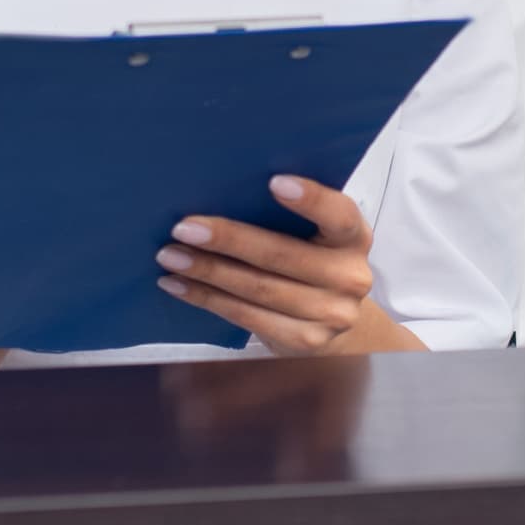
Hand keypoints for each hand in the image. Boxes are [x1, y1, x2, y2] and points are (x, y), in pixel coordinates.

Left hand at [156, 177, 424, 356]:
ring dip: (208, 272)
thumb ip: (289, 216)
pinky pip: (247, 317)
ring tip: (170, 256)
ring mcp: (331, 314)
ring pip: (258, 289)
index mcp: (353, 237)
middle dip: (228, 240)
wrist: (333, 316)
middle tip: (184, 228)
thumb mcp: (316, 233)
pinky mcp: (304, 341)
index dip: (311, 199)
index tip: (274, 182)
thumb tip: (221, 189)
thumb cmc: (311, 258)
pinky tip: (179, 285)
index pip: (340, 214)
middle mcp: (350, 276)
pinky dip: (207, 299)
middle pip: (282, 255)